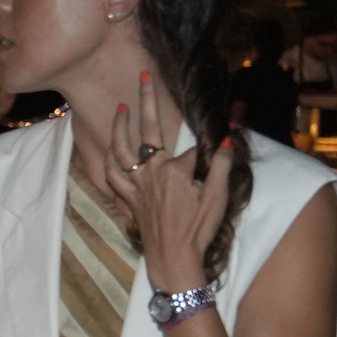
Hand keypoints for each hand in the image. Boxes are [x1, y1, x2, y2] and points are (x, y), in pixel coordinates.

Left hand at [110, 73, 231, 295]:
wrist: (174, 260)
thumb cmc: (198, 230)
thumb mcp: (217, 197)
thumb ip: (222, 165)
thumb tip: (228, 138)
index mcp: (173, 171)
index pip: (192, 149)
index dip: (207, 151)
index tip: (219, 148)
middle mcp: (151, 173)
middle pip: (148, 131)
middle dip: (147, 101)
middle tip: (143, 76)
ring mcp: (136, 186)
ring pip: (120, 150)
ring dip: (119, 126)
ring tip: (120, 107)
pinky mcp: (129, 199)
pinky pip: (112, 176)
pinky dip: (108, 160)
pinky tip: (109, 149)